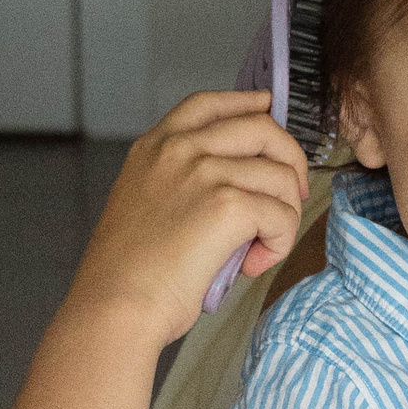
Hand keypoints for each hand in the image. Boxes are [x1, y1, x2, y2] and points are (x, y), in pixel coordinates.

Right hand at [61, 89, 310, 347]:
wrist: (114, 307)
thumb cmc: (127, 275)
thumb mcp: (143, 206)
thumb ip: (180, 183)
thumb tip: (238, 189)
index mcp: (153, 148)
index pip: (207, 104)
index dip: (245, 102)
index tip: (266, 107)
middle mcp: (179, 150)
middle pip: (260, 127)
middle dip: (290, 159)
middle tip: (293, 195)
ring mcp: (203, 172)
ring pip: (281, 176)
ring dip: (285, 214)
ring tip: (261, 248)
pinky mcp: (227, 204)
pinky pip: (282, 214)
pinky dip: (280, 243)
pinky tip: (254, 264)